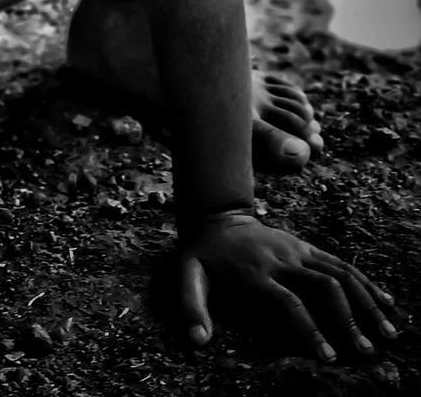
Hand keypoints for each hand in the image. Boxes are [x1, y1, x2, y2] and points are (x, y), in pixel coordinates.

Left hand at [178, 212, 396, 361]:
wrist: (217, 218)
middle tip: (365, 351)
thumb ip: (191, 306)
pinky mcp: (307, 246)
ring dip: (366, 303)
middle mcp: (282, 260)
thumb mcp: (188, 276)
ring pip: (340, 273)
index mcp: (256, 274)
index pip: (289, 303)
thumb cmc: (204, 256)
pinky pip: (341, 263)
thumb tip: (197, 341)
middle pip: (324, 287)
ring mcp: (298, 250)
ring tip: (388, 333)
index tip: (327, 357)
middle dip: (348, 319)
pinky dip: (366, 282)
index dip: (310, 330)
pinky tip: (386, 302)